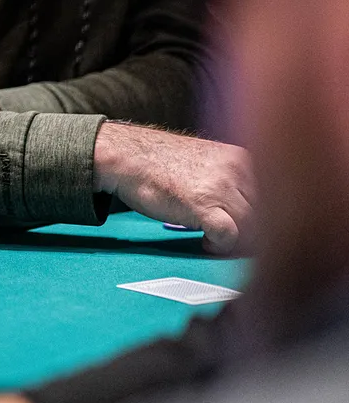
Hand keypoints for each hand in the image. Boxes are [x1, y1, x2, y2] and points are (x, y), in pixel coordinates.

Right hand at [93, 123, 254, 253]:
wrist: (126, 156)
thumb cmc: (161, 162)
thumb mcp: (209, 162)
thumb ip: (234, 182)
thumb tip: (255, 214)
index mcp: (243, 159)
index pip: (275, 197)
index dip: (268, 219)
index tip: (258, 233)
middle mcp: (238, 170)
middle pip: (268, 215)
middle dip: (255, 233)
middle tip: (238, 243)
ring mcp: (221, 187)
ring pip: (253, 228)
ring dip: (237, 241)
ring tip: (218, 242)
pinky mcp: (202, 205)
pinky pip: (229, 236)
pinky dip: (220, 246)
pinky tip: (205, 243)